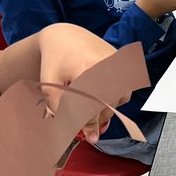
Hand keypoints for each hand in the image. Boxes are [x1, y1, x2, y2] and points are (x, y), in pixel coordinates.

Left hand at [36, 24, 128, 140]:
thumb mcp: (50, 88)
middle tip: (87, 124)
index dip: (91, 126)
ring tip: (90, 103)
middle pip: (107, 106)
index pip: (93, 108)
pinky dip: (114, 97)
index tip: (91, 138)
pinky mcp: (124, 63)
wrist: (66, 37)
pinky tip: (100, 92)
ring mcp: (118, 63)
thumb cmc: (55, 63)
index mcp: (86, 71)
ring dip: (105, 108)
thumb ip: (61, 111)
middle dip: (97, 119)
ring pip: (118, 101)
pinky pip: (124, 91)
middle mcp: (107, 66)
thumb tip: (76, 132)